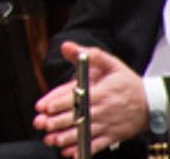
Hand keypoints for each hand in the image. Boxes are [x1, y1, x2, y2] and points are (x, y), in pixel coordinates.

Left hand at [33, 42, 148, 155]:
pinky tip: (71, 153)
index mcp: (100, 92)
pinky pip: (97, 145)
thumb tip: (67, 47)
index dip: (59, 103)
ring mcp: (107, 125)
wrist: (151, 104)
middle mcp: (102, 110)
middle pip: (78, 117)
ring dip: (68, 138)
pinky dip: (84, 150)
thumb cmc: (127, 83)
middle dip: (59, 122)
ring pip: (85, 133)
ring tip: (52, 140)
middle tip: (42, 124)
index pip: (76, 98)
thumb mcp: (111, 63)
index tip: (44, 107)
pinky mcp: (112, 136)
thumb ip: (89, 54)